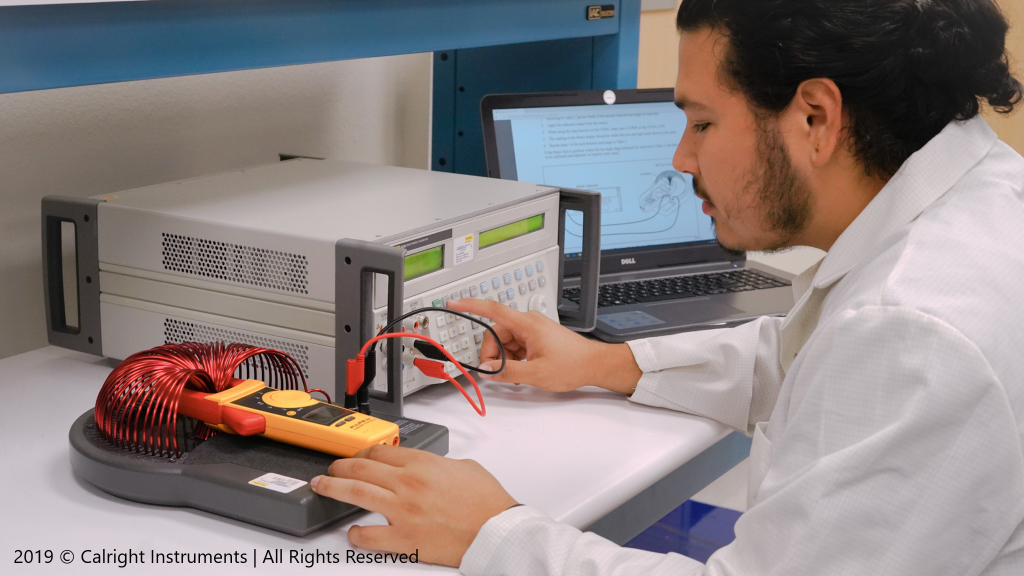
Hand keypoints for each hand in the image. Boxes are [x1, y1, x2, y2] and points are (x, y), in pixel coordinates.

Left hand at [311, 445, 516, 566]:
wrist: (497, 530)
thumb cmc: (487, 502)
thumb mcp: (465, 467)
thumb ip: (440, 463)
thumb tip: (429, 467)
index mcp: (423, 463)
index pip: (381, 450)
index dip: (363, 452)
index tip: (357, 455)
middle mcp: (408, 483)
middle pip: (360, 467)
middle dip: (340, 465)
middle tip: (330, 468)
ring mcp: (402, 511)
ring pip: (355, 492)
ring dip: (333, 487)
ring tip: (322, 486)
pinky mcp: (404, 539)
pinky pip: (369, 536)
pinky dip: (355, 533)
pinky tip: (353, 531)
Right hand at [447, 298, 641, 393]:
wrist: (594, 364)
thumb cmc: (573, 364)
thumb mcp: (536, 373)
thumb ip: (507, 371)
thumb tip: (487, 369)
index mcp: (527, 324)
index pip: (493, 310)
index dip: (471, 305)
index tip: (454, 303)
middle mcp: (528, 323)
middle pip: (496, 334)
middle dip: (493, 354)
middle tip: (499, 373)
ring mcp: (532, 330)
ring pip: (505, 342)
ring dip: (505, 359)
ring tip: (519, 373)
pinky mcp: (536, 337)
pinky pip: (515, 346)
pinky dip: (514, 359)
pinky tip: (523, 370)